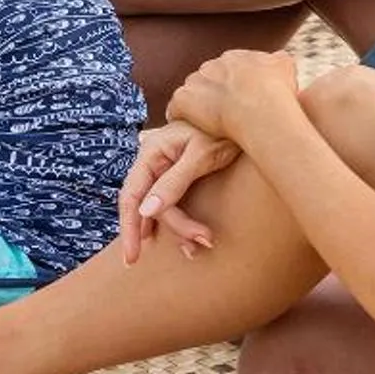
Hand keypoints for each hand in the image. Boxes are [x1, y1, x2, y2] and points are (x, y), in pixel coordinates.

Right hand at [118, 122, 238, 264]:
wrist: (245, 115)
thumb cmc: (223, 131)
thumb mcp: (200, 156)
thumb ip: (173, 183)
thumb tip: (146, 211)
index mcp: (150, 154)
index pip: (131, 196)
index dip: (129, 228)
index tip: (132, 258)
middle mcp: (151, 162)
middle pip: (148, 206)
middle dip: (168, 230)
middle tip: (193, 250)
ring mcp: (163, 170)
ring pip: (160, 208)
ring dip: (177, 230)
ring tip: (196, 248)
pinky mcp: (177, 176)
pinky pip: (171, 204)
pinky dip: (180, 222)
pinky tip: (190, 239)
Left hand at [165, 49, 300, 146]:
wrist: (261, 108)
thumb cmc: (277, 92)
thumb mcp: (285, 66)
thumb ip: (278, 60)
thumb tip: (277, 59)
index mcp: (234, 58)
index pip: (228, 70)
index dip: (232, 88)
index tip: (238, 102)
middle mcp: (212, 65)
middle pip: (208, 80)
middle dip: (213, 95)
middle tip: (224, 115)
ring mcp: (195, 81)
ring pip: (191, 94)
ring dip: (196, 106)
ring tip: (207, 125)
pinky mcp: (182, 99)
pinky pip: (175, 109)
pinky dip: (180, 117)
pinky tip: (189, 129)